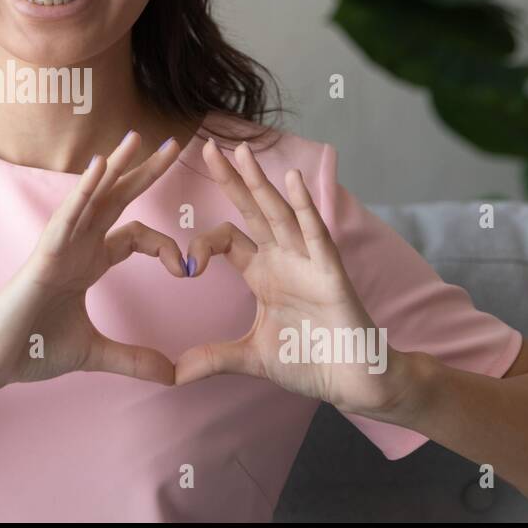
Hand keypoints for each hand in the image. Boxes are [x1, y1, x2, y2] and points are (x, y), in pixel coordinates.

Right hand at [0, 130, 187, 391]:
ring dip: (116, 166)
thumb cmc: (31, 347)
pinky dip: (85, 191)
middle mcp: (77, 246)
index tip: (185, 271)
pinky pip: (68, 215)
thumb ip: (133, 360)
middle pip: (117, 199)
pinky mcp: (45, 254)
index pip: (135, 235)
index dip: (165, 246)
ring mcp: (60, 246)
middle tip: (174, 144)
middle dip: (145, 172)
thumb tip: (172, 376)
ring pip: (92, 197)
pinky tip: (101, 166)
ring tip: (138, 138)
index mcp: (89, 262)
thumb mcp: (95, 354)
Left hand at [174, 139, 404, 416]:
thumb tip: (174, 374)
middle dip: (231, 180)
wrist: (353, 381)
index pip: (227, 240)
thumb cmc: (310, 361)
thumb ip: (213, 359)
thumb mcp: (250, 358)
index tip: (184, 268)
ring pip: (279, 213)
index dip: (202, 244)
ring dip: (260, 182)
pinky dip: (304, 206)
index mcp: (263, 274)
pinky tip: (293, 179)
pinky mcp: (330, 272)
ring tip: (242, 150)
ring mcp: (307, 262)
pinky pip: (315, 233)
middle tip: (209, 146)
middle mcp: (283, 259)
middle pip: (251, 210)